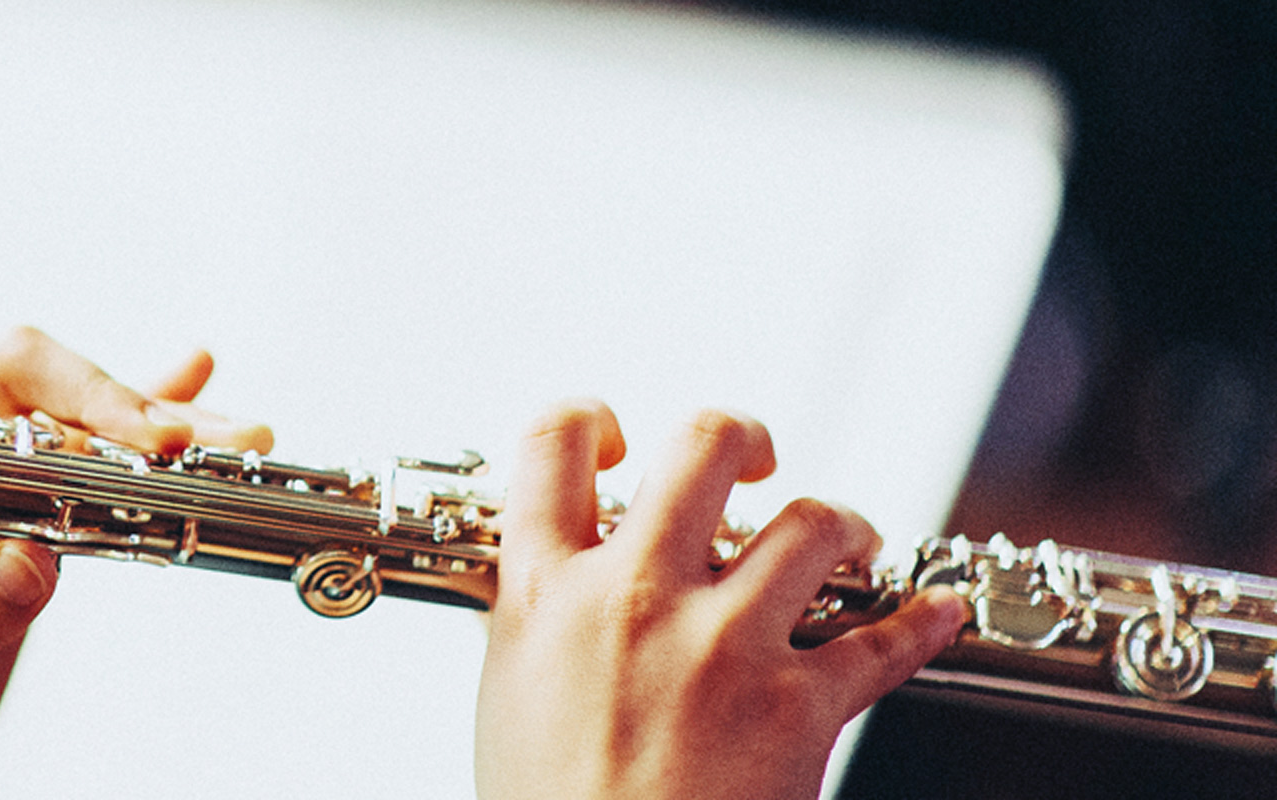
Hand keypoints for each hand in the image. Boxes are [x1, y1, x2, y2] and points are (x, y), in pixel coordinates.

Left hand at [0, 320, 268, 799]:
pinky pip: (96, 455)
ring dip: (152, 418)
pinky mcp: (35, 515)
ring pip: (70, 416)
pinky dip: (149, 419)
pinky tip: (201, 383)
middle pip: (3, 376)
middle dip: (89, 393)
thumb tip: (34, 558)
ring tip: (237, 438)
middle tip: (165, 442)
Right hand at [472, 400, 964, 799]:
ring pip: (814, 522)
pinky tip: (936, 611)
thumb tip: (551, 586)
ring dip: (843, 524)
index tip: (622, 443)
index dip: (592, 419)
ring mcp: (722, 646)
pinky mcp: (798, 705)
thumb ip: (533, 629)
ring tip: (847, 543)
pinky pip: (887, 642)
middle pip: (704, 445)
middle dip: (745, 438)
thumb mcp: (507, 703)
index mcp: (542, 596)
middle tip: (758, 465)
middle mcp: (634, 599)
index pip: (550, 443)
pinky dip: (925, 622)